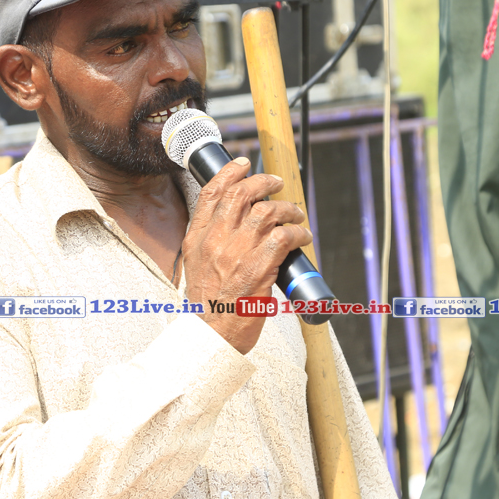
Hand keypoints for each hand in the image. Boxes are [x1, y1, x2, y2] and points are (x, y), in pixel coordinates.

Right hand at [183, 157, 312, 353]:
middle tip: (277, 183)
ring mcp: (237, 253)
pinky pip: (283, 237)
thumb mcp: (196, 266)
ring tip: (296, 215)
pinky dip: (297, 232)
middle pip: (241, 194)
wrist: (211, 335)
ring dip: (287, 209)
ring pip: (266, 211)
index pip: (211, 193)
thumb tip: (233, 224)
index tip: (243, 164)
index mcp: (197, 238)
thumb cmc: (208, 305)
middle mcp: (215, 240)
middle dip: (263, 182)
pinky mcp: (258, 268)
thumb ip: (210, 242)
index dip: (230, 172)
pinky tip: (302, 236)